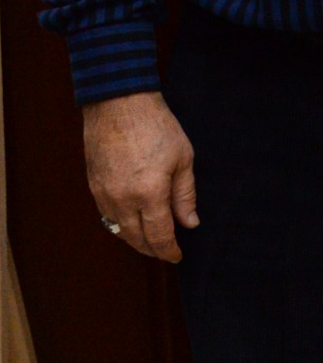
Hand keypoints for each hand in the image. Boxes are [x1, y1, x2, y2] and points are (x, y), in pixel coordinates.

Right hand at [82, 91, 197, 261]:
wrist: (120, 105)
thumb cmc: (157, 127)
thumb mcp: (183, 158)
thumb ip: (185, 195)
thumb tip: (189, 222)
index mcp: (149, 193)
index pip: (159, 235)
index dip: (168, 250)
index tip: (177, 256)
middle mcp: (122, 200)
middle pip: (136, 238)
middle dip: (152, 249)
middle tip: (165, 253)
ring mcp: (104, 194)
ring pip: (119, 229)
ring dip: (135, 239)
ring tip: (150, 241)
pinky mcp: (93, 186)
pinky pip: (107, 216)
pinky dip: (120, 225)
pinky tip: (132, 222)